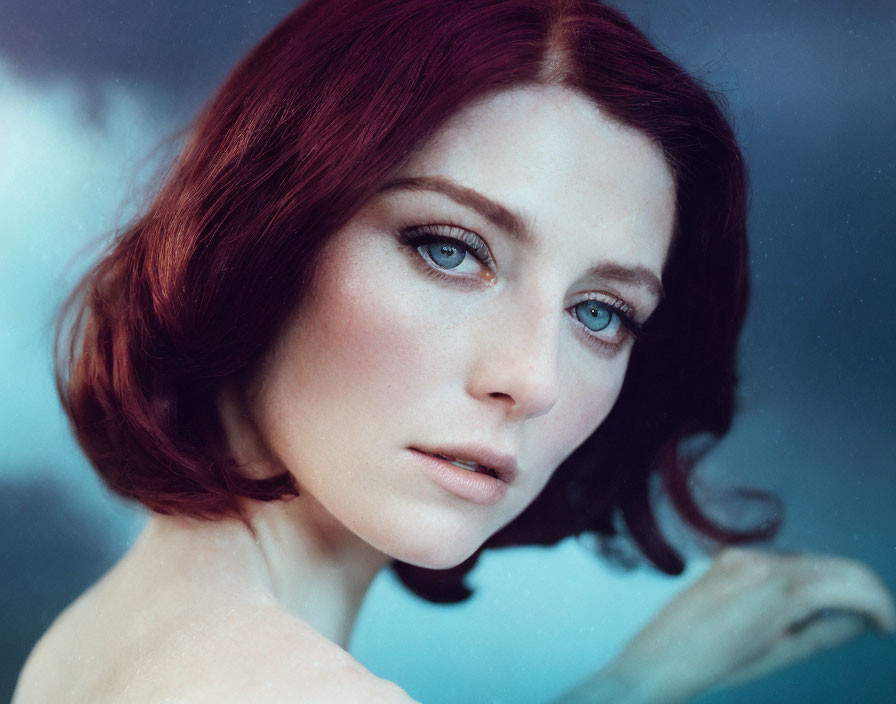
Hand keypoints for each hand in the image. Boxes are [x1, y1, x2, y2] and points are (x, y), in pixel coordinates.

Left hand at [600, 547, 894, 702]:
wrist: (657, 659)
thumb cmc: (717, 666)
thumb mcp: (780, 654)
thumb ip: (825, 631)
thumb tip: (860, 619)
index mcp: (781, 589)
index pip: (853, 583)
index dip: (881, 606)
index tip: (890, 629)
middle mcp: (764, 561)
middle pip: (835, 565)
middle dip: (864, 591)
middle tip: (878, 624)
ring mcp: (743, 554)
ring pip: (809, 561)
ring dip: (833, 584)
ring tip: (842, 620)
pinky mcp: (729, 557)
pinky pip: (780, 562)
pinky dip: (802, 579)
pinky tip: (802, 608)